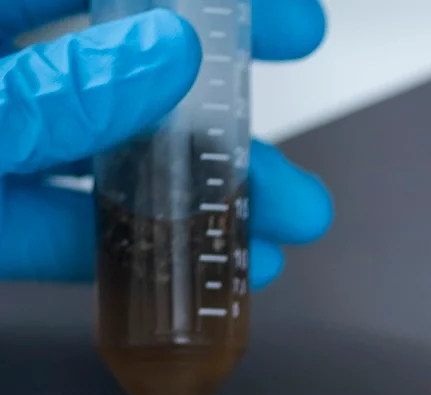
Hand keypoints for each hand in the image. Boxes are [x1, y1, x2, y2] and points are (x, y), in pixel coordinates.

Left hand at [0, 0, 331, 286]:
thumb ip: (63, 93)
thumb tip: (169, 52)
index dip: (207, 0)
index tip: (292, 29)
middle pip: (130, 74)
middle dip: (225, 112)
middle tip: (299, 134)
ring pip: (110, 158)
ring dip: (205, 192)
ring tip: (285, 219)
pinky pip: (67, 232)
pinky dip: (139, 249)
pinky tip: (206, 264)